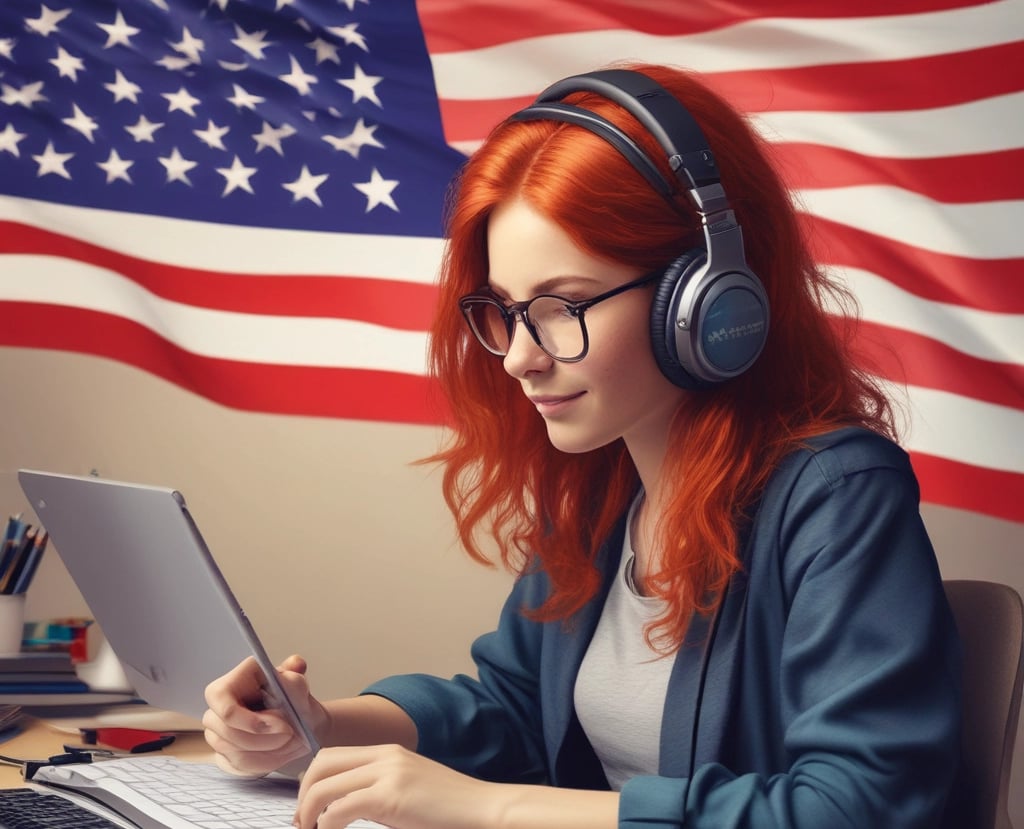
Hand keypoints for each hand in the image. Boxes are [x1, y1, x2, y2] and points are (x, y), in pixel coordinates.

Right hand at [202, 654, 328, 775]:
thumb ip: (294, 679)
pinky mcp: (224, 752)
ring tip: (293, 742)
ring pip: (234, 752)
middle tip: (292, 735)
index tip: (282, 725)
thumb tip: (296, 664)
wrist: (300, 720)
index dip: (249, 721)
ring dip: (269, 751)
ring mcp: (218, 730)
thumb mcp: (299, 686)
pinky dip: (266, 762)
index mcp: (234, 681)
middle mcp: (218, 705)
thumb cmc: (294, 700)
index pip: (224, 705)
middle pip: (228, 733)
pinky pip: (239, 765)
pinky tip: (283, 752)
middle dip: (264, 740)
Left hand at [293, 744, 499, 828]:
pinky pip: (341, 808)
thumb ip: (378, 791)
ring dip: (308, 811)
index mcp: (388, 752)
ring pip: (324, 784)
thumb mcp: (408, 789)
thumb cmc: (448, 808)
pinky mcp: (392, 797)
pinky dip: (326, 824)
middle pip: (322, 763)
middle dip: (303, 794)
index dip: (311, 782)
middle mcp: (385, 756)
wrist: (482, 808)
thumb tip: (343, 807)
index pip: (332, 755)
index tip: (307, 810)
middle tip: (302, 822)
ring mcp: (388, 773)